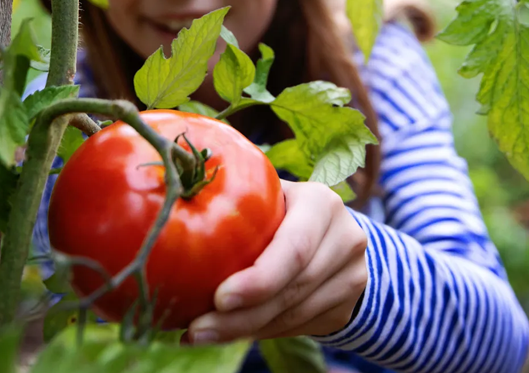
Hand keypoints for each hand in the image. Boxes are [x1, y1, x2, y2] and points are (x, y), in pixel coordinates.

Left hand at [185, 180, 367, 343]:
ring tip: (201, 334)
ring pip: (293, 316)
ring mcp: (352, 276)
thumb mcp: (266, 195)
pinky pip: (297, 328)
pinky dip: (260, 333)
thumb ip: (236, 198)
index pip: (294, 248)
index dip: (258, 279)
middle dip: (241, 316)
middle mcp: (346, 238)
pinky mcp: (345, 307)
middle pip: (292, 289)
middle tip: (197, 329)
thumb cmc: (280, 209)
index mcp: (322, 203)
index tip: (219, 298)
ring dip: (244, 330)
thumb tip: (177, 206)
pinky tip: (228, 333)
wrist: (332, 234)